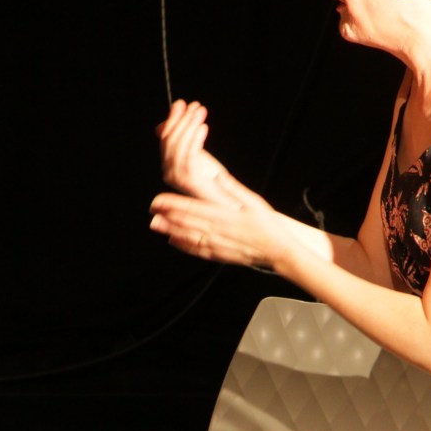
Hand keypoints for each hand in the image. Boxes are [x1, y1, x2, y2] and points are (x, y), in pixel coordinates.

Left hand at [148, 174, 287, 269]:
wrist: (278, 250)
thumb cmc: (267, 224)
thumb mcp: (253, 201)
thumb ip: (233, 188)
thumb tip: (217, 175)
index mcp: (224, 215)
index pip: (193, 208)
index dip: (173, 203)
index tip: (160, 198)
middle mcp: (217, 231)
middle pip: (186, 222)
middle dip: (166, 215)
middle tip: (151, 209)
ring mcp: (217, 245)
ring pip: (188, 237)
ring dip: (170, 230)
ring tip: (155, 224)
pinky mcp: (219, 255)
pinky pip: (197, 250)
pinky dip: (183, 246)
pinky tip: (173, 241)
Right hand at [157, 100, 229, 198]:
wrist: (228, 203)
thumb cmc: (215, 182)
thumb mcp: (198, 156)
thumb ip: (184, 140)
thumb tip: (168, 120)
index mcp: (169, 167)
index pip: (165, 139)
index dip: (172, 120)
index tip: (181, 104)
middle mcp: (169, 174)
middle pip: (170, 141)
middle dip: (181, 119)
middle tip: (194, 106)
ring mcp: (179, 179)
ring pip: (178, 146)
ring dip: (189, 125)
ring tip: (200, 113)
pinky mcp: (192, 181)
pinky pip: (190, 155)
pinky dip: (195, 139)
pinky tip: (203, 127)